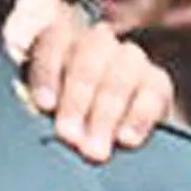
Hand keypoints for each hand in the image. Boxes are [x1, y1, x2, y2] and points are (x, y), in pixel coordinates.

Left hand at [11, 0, 172, 159]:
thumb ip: (41, 109)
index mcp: (63, 45)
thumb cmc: (72, 127)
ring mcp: (131, 60)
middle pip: (89, 54)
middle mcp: (98, 45)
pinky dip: (139, 116)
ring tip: (96, 149)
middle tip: (70, 136)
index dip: (48, 71)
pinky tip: (127, 139)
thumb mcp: (48, 115)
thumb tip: (32, 119)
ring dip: (106, 111)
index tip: (44, 105)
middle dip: (78, 97)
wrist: (117, 142)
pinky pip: (153, 91)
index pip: (54, 40)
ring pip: (122, 69)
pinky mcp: (158, 83)